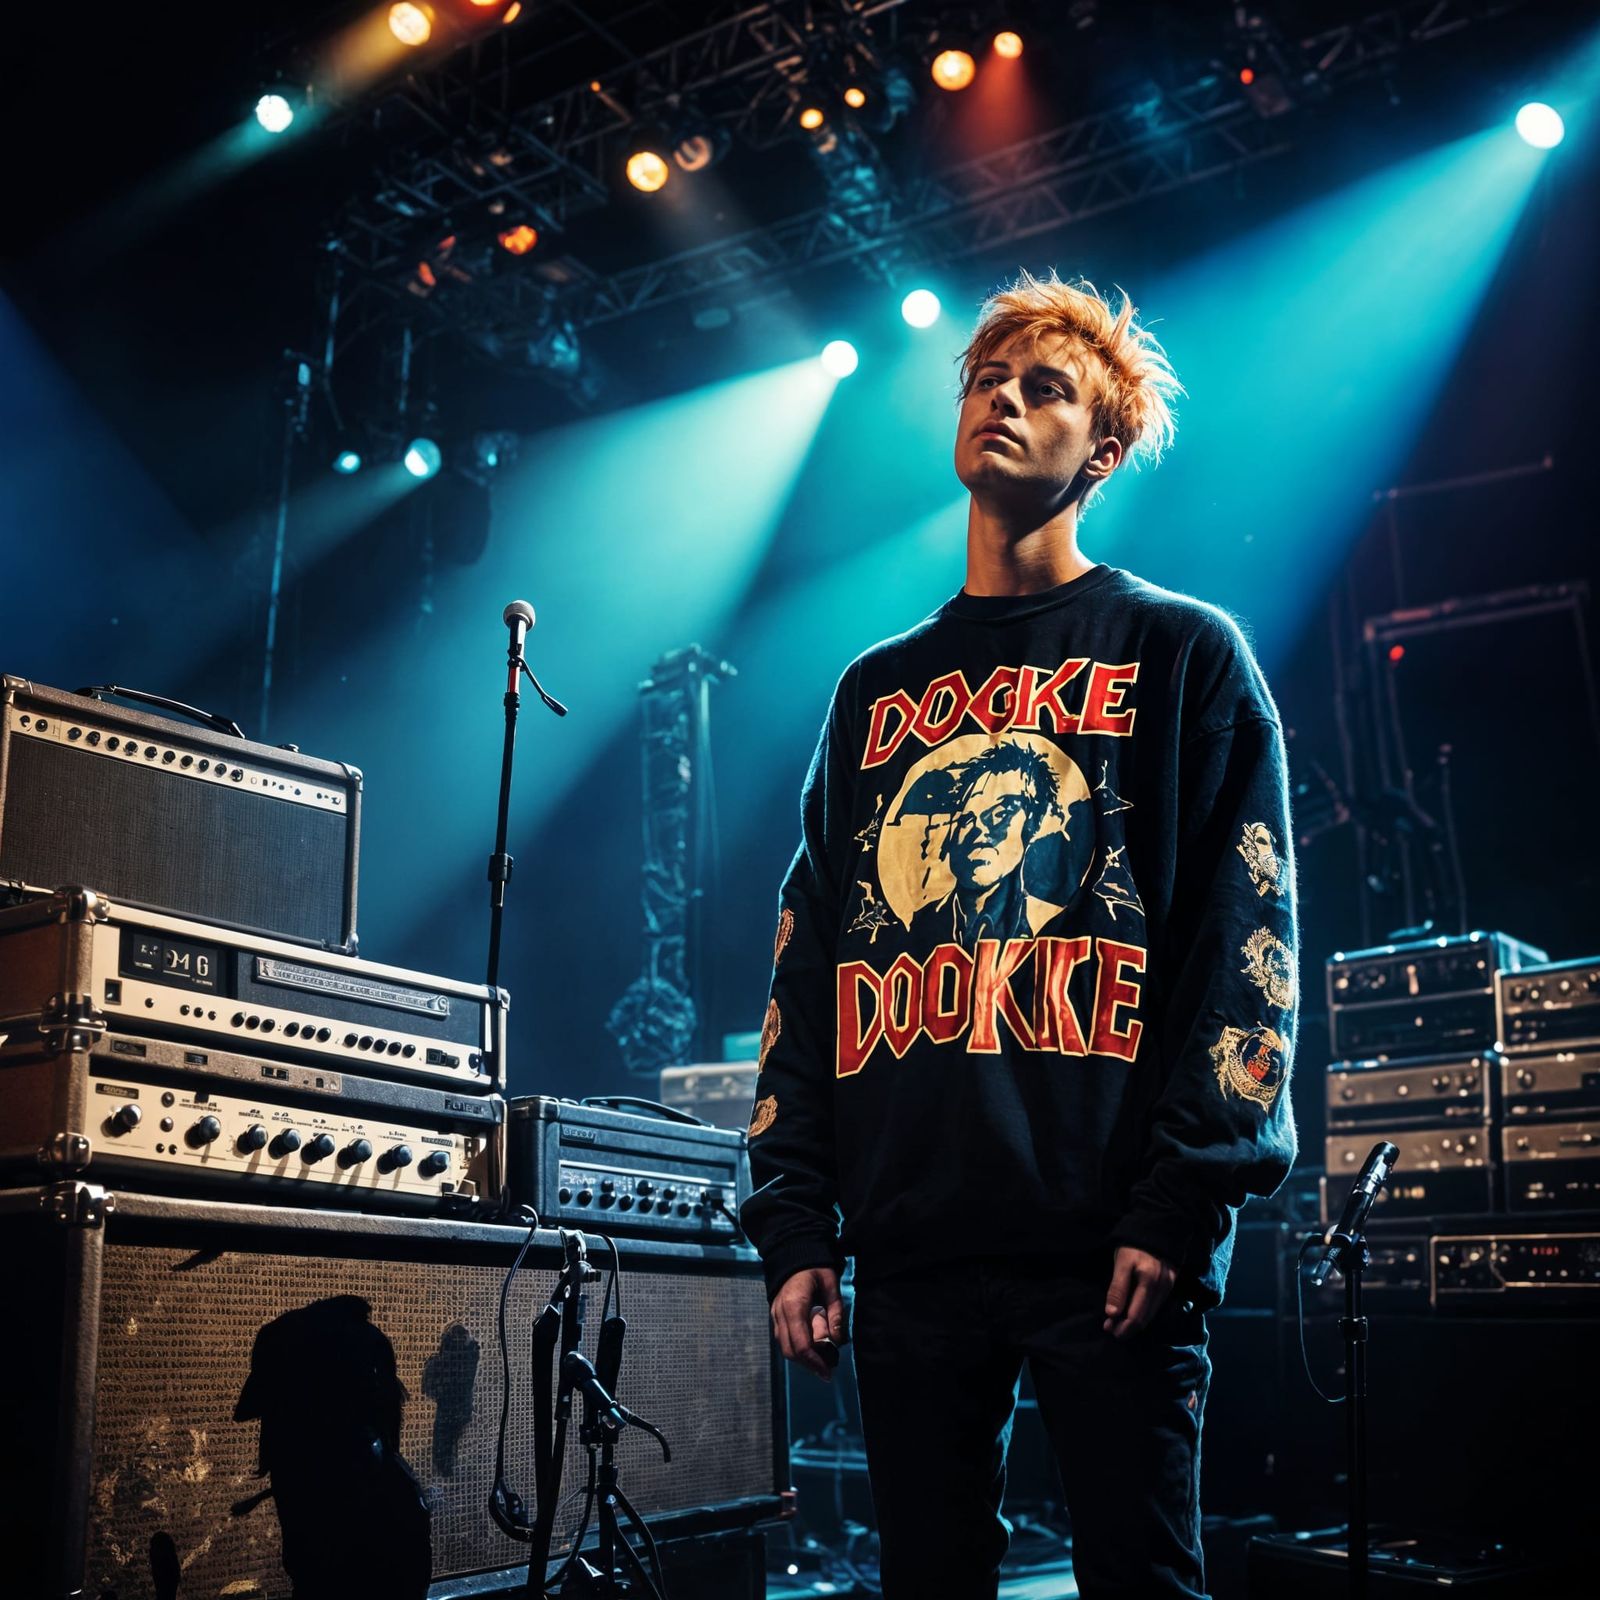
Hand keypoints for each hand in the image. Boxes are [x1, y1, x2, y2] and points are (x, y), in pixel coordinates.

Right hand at [771, 1266, 846, 1380]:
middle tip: (827, 1371)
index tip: (828, 1372)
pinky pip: (783, 1338)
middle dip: (809, 1364)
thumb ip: (835, 1313)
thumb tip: (837, 1341)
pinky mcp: (774, 1315)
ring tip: (822, 1361)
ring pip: (784, 1347)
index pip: (801, 1344)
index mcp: (794, 1305)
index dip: (814, 1362)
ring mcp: (774, 1314)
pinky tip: (812, 1348)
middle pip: (790, 1351)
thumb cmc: (815, 1267)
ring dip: (802, 1358)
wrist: (793, 1252)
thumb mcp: (831, 1285)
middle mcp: (780, 1312)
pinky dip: (797, 1347)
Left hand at [1104, 1246, 1175, 1338]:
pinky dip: (1144, 1313)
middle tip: (1112, 1330)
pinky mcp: (1171, 1286)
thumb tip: (1112, 1314)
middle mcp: (1161, 1288)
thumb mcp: (1121, 1263)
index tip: (1108, 1329)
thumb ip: (1118, 1288)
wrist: (1156, 1230)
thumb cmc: (1133, 1246)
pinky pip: (1157, 1306)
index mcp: (1148, 1282)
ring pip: (1152, 1315)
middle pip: (1144, 1319)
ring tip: (1119, 1324)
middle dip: (1127, 1328)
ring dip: (1135, 1323)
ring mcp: (1168, 1288)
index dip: (1122, 1326)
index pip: (1136, 1315)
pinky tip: (1133, 1312)